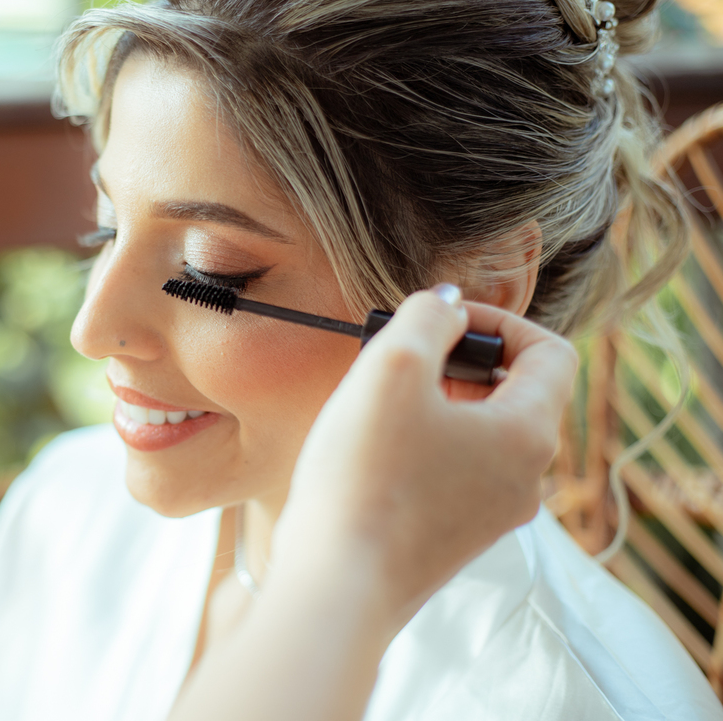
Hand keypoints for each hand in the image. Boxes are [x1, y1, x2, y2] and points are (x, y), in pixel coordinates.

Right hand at [273, 285, 578, 627]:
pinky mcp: (453, 539)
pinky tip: (371, 450)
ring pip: (481, 434)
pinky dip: (423, 445)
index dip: (498, 320)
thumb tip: (447, 304)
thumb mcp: (392, 368)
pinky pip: (454, 472)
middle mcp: (524, 479)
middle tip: (401, 358)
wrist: (336, 584)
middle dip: (459, 362)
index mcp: (528, 434)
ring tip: (379, 402)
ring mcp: (491, 515)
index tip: (441, 320)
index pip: (551, 352)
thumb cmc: (366, 476)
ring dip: (437, 403)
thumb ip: (427, 318)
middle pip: (514, 394)